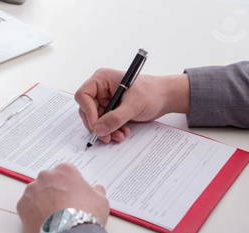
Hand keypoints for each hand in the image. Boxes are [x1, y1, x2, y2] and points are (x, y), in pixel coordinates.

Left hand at [17, 163, 108, 232]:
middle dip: (53, 192)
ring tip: (53, 217)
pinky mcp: (22, 205)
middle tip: (63, 207)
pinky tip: (43, 222)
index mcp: (65, 170)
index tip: (72, 195)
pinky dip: (32, 213)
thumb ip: (97, 191)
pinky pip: (26, 207)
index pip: (65, 173)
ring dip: (41, 201)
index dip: (70, 185)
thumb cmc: (85, 215)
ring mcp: (32, 190)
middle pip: (49, 181)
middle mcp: (46, 176)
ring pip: (35, 193)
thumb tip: (97, 190)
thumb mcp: (100, 200)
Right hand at [75, 68, 189, 142]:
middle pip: (87, 111)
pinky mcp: (110, 111)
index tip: (97, 125)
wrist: (165, 98)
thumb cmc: (152, 92)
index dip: (87, 111)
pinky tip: (123, 133)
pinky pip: (104, 125)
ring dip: (106, 131)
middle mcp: (100, 90)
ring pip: (95, 121)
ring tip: (120, 135)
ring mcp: (105, 101)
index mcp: (102, 80)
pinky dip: (112, 132)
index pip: (83, 95)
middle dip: (98, 125)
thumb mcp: (134, 105)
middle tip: (107, 136)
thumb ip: (116, 117)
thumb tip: (99, 129)